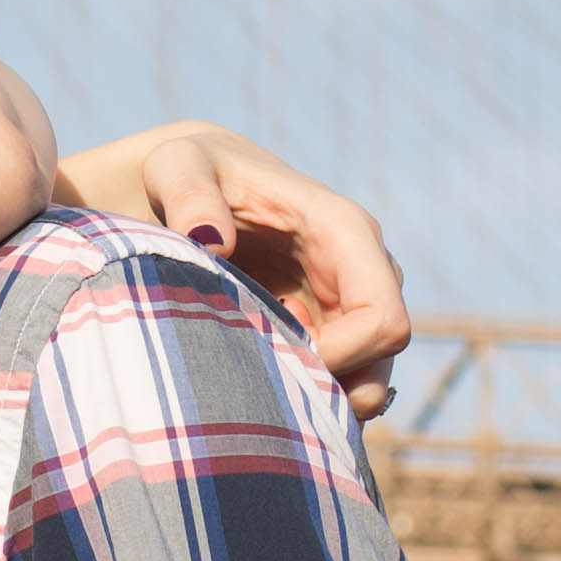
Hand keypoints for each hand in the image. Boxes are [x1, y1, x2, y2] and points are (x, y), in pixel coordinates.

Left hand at [62, 123, 411, 420]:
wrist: (195, 186)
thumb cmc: (189, 174)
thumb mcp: (176, 168)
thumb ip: (188, 192)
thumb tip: (210, 240)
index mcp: (344, 231)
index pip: (384, 318)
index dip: (342, 357)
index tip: (277, 359)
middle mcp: (364, 269)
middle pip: (381, 359)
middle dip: (326, 382)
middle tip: (258, 363)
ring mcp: (352, 301)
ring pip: (367, 379)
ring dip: (314, 392)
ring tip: (254, 360)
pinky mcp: (335, 326)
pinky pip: (342, 380)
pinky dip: (305, 393)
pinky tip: (258, 366)